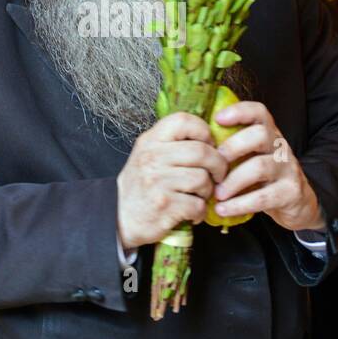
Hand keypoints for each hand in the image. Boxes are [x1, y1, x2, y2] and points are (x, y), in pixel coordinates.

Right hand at [117, 112, 227, 249]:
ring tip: (199, 196)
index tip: (209, 144)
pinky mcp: (164, 206)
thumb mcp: (147, 155)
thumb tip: (209, 138)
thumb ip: (171, 143)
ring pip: (202, 179)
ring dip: (207, 191)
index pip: (182, 120)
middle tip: (218, 174)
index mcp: (150, 142)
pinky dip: (200, 212)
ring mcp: (157, 182)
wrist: (119, 218)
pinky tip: (192, 213)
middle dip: (218, 165)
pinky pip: (198, 205)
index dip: (203, 130)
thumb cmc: (140, 185)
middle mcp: (152, 158)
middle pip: (201, 151)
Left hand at [209, 99, 324, 232]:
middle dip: (233, 147)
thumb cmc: (263, 178)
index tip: (217, 118)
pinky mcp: (290, 192)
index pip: (259, 111)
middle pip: (260, 134)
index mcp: (268, 134)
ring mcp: (288, 169)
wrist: (297, 204)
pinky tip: (223, 209)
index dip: (239, 111)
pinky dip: (240, 204)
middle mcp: (280, 147)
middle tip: (214, 165)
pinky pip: (264, 197)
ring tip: (216, 194)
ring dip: (233, 181)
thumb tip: (192, 144)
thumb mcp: (250, 158)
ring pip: (260, 167)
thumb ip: (230, 149)